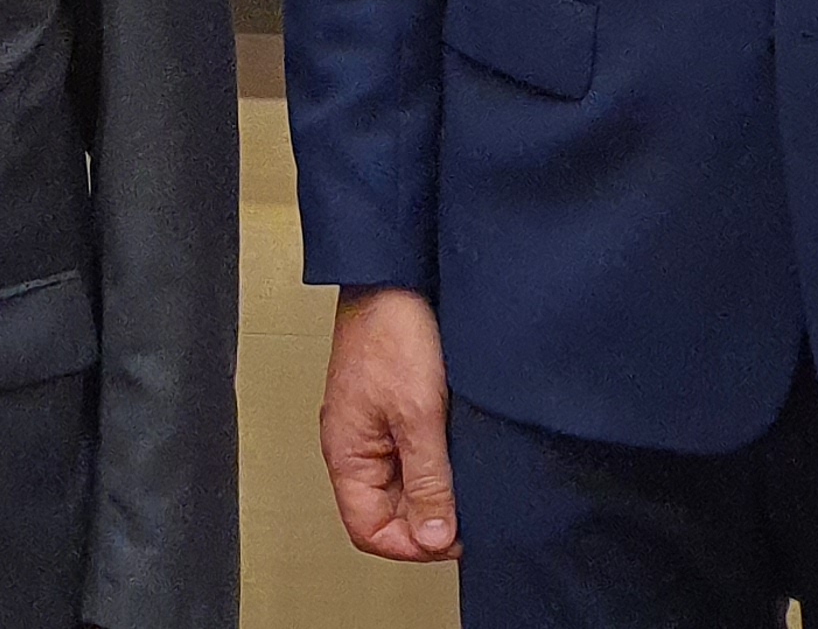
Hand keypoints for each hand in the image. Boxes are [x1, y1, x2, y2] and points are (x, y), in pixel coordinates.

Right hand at [319, 284, 460, 561]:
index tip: (456, 534)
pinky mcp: (394, 405)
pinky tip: (461, 443)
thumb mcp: (418, 415)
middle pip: (389, 510)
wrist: (397, 274)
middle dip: (430, 514)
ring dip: (436, 485)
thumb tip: (435, 538)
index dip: (413, 544)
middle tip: (470, 503)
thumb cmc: (392, 331)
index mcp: (347, 454)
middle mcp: (356, 444)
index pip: (370, 530)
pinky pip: (414, 451)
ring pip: (405, 482)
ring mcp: (375, 425)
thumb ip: (427, 481)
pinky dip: (438, 457)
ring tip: (467, 471)